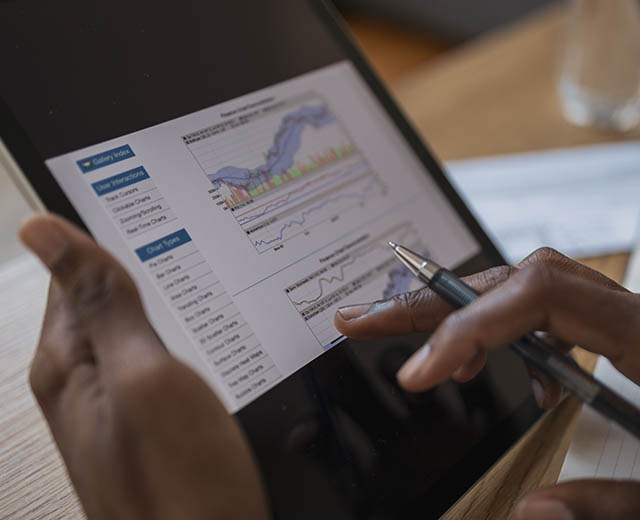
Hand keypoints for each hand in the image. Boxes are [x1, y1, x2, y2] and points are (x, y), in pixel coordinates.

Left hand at [20, 215, 267, 519]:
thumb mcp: (144, 377)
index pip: (68, 268)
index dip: (107, 236)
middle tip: (181, 246)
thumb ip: (100, 303)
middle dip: (138, 267)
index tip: (152, 217)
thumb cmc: (179, 482)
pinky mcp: (146, 416)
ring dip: (158, 297)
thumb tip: (43, 230)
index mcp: (69, 359)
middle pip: (99, 295)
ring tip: (190, 277)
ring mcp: (115, 400)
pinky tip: (195, 328)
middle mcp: (82, 378)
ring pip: (130, 322)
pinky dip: (174, 330)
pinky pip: (151, 353)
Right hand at [334, 247, 639, 518]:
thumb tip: (529, 513)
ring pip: (520, 288)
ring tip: (403, 340)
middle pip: (515, 280)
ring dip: (456, 314)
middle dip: (432, 302)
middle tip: (362, 320)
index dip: (468, 327)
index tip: (418, 374)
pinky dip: (492, 330)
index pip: (539, 297)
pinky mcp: (615, 332)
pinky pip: (538, 311)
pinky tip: (475, 360)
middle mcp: (632, 313)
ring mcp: (622, 318)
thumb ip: (611, 505)